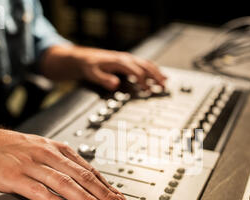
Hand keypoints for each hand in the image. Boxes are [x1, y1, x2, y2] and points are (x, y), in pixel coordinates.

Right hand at [0, 125, 126, 199]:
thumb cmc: (15, 149)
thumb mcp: (45, 151)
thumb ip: (65, 167)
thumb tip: (87, 185)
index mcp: (59, 150)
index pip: (89, 170)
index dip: (107, 186)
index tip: (120, 199)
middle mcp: (49, 155)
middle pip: (82, 176)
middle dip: (103, 194)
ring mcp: (32, 165)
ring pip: (63, 182)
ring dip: (84, 198)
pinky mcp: (15, 176)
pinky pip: (36, 189)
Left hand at [41, 45, 166, 90]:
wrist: (84, 58)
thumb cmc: (89, 66)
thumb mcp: (93, 74)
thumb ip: (104, 79)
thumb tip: (116, 84)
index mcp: (120, 61)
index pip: (136, 71)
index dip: (143, 81)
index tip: (147, 90)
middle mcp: (126, 58)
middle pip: (146, 66)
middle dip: (156, 76)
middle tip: (164, 86)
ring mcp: (128, 59)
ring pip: (147, 64)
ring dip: (157, 73)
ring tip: (165, 82)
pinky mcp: (129, 61)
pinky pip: (144, 65)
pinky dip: (153, 70)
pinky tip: (159, 76)